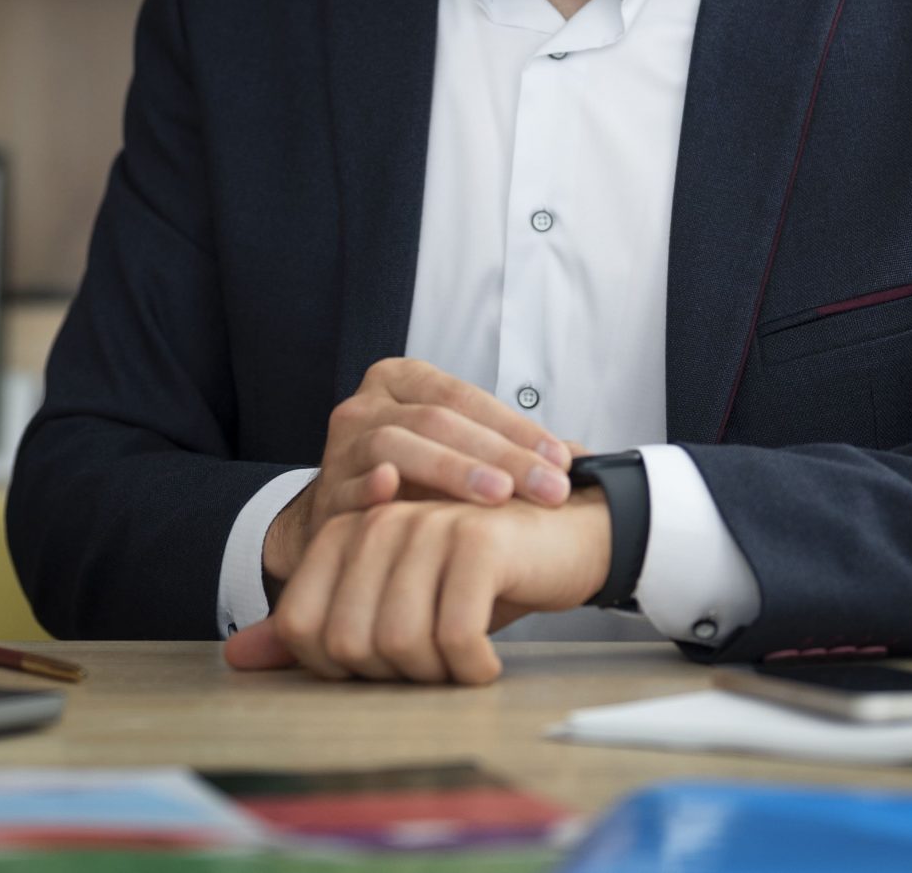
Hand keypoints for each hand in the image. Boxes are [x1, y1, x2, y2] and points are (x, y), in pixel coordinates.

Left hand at [227, 491, 610, 684]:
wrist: (564, 541)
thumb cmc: (475, 579)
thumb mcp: (392, 604)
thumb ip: (317, 626)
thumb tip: (237, 657)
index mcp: (344, 531)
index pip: (300, 627)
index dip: (339, 668)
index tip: (385, 667)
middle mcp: (377, 523)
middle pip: (347, 644)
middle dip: (392, 677)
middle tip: (433, 669)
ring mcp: (426, 527)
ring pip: (397, 643)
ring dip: (435, 676)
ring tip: (460, 662)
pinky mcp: (477, 541)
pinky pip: (454, 636)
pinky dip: (471, 668)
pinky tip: (486, 664)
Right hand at [263, 358, 573, 585]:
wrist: (340, 529)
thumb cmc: (414, 489)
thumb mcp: (460, 458)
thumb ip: (512, 453)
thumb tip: (587, 460)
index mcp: (401, 382)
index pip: (464, 396)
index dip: (516, 428)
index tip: (564, 463)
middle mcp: (366, 406)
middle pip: (437, 419)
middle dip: (500, 455)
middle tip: (549, 489)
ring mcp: (340, 448)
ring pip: (395, 444)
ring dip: (451, 469)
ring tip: (498, 496)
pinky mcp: (324, 494)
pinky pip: (347, 487)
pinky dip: (370, 487)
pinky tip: (393, 490)